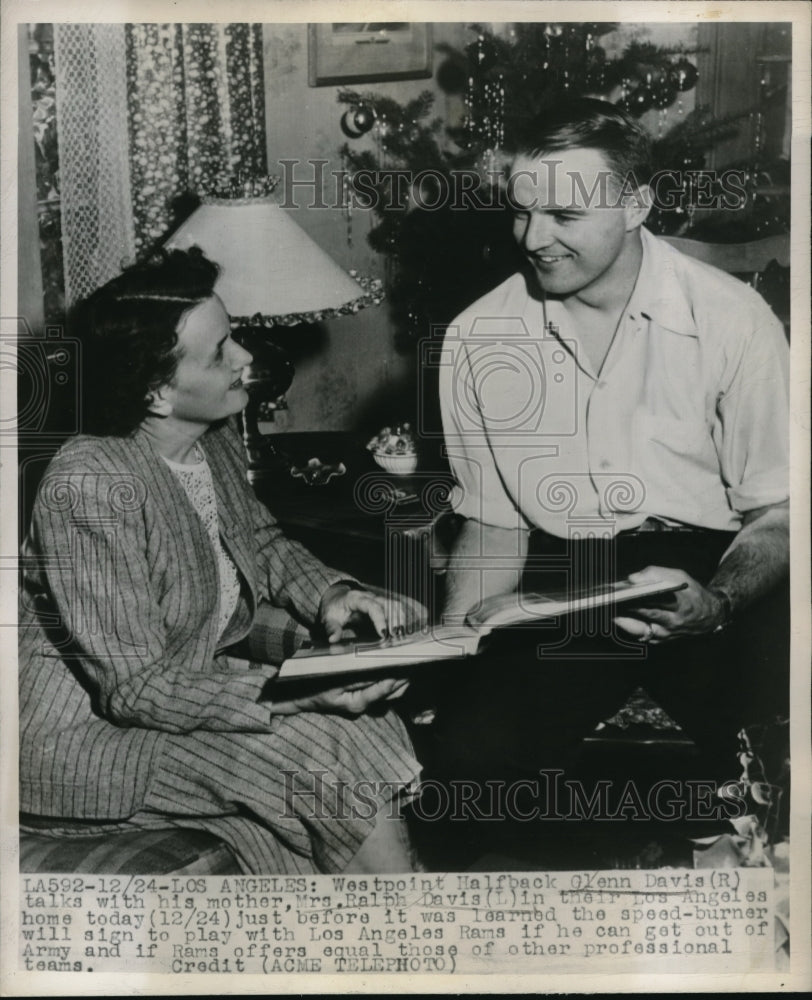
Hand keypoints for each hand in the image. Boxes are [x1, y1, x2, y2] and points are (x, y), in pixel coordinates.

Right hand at [274, 676, 409, 716]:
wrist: (296, 696)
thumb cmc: (312, 687)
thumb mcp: (332, 680)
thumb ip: (356, 676)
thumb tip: (378, 668)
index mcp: (356, 703)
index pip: (384, 688)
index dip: (398, 676)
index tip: (408, 664)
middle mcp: (362, 706)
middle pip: (391, 692)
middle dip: (404, 678)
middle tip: (416, 662)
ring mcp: (362, 703)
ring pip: (389, 693)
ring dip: (400, 680)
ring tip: (412, 665)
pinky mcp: (360, 697)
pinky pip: (381, 690)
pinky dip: (390, 680)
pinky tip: (397, 669)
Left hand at [318, 583, 408, 643]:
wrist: (334, 598)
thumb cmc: (333, 608)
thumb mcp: (328, 618)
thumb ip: (331, 629)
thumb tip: (333, 639)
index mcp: (355, 598)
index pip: (371, 606)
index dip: (379, 619)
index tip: (382, 633)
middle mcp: (368, 597)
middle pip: (387, 603)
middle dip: (394, 619)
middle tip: (395, 636)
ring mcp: (376, 600)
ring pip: (393, 605)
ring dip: (399, 619)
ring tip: (400, 634)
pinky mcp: (380, 606)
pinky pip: (393, 610)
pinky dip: (398, 619)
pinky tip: (399, 632)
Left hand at [613, 566, 726, 643]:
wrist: (710, 616)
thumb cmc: (692, 593)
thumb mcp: (679, 575)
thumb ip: (655, 574)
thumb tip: (632, 578)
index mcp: (680, 603)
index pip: (654, 600)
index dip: (635, 596)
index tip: (618, 591)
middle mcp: (674, 621)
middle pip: (645, 614)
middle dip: (625, 608)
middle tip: (607, 601)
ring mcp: (667, 633)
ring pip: (640, 629)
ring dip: (623, 620)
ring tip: (609, 611)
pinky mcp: (662, 640)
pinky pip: (642, 635)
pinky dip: (630, 627)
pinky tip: (618, 618)